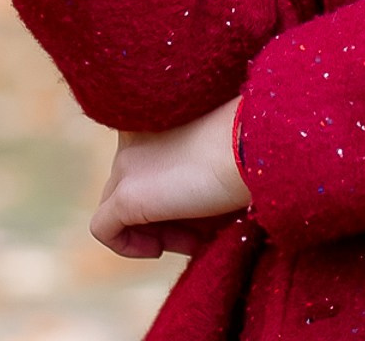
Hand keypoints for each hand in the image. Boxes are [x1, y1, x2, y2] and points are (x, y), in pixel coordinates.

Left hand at [89, 98, 248, 259]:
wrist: (259, 145)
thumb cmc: (251, 149)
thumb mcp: (212, 157)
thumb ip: (186, 174)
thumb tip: (181, 216)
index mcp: (151, 114)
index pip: (143, 162)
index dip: (168, 191)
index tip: (201, 205)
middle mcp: (130, 135)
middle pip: (129, 186)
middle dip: (162, 215)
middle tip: (201, 230)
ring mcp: (126, 163)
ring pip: (117, 208)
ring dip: (152, 231)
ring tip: (195, 238)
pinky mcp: (127, 195)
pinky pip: (104, 230)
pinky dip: (128, 246)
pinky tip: (158, 249)